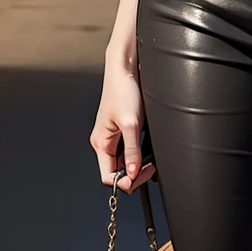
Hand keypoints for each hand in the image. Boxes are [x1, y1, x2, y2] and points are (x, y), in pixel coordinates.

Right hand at [90, 48, 155, 189]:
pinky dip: (140, 155)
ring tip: (151, 160)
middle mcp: (105, 142)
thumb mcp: (130, 123)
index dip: (125, 181)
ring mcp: (114, 137)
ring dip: (138, 165)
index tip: (142, 174)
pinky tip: (149, 152)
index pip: (108, 176)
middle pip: (117, 172)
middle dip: (134, 174)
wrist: (126, 69)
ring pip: (124, 162)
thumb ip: (132, 150)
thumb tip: (132, 173)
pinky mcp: (123, 130)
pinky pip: (129, 151)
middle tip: (150, 168)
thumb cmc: (122, 90)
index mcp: (100, 143)